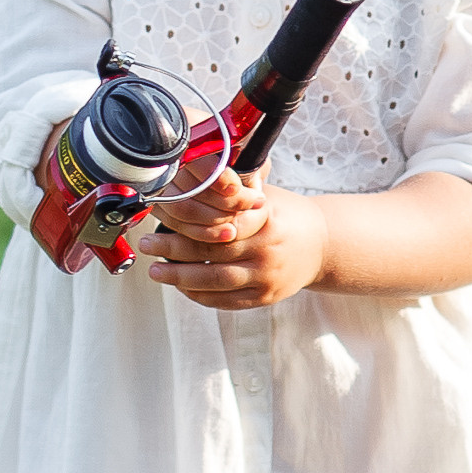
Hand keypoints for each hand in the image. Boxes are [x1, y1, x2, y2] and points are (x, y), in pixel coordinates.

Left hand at [144, 169, 327, 309]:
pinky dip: (200, 296)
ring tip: (156, 271)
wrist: (324, 246)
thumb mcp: (265, 195)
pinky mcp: (266, 297)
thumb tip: (195, 171)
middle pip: (211, 252)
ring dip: (181, 278)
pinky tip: (182, 287)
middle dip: (174, 250)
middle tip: (147, 244)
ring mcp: (267, 277)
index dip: (186, 222)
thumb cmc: (286, 215)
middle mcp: (266, 249)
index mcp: (265, 219)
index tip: (161, 215)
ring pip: (216, 282)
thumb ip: (234, 192)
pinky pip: (226, 301)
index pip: (219, 223)